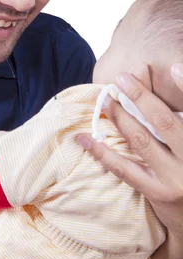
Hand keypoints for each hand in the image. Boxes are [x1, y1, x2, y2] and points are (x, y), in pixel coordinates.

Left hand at [77, 65, 182, 239]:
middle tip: (123, 79)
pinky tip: (86, 139)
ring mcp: (175, 178)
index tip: (173, 66)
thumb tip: (173, 79)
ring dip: (120, 117)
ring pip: (142, 141)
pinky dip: (102, 152)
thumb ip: (182, 122)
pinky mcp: (156, 192)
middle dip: (142, 96)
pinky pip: (124, 169)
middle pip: (165, 121)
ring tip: (106, 101)